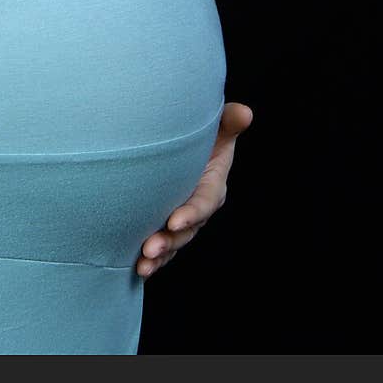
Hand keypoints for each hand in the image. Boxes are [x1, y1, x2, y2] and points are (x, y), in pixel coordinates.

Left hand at [135, 101, 253, 278]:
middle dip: (170, 241)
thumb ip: (228, 122)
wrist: (184, 144)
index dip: (192, 213)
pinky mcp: (167, 226)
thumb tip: (245, 112)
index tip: (174, 220)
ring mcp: (183, 219)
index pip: (205, 202)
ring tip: (142, 265)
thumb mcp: (217, 126)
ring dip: (159, 256)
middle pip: (187, 229)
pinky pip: (163, 248)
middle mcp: (199, 207)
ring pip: (174, 243)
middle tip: (150, 248)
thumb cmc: (203, 134)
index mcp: (213, 185)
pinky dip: (152, 261)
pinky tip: (137, 270)